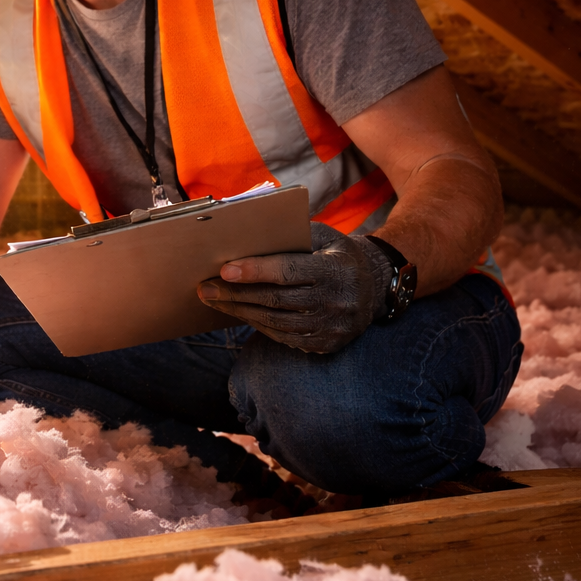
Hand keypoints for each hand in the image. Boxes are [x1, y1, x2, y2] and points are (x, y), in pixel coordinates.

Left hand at [197, 222, 393, 353]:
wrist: (375, 286)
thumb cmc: (337, 253)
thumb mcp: (322, 236)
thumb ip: (289, 237)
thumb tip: (244, 237)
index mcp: (335, 269)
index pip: (289, 271)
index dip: (254, 271)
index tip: (224, 270)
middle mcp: (336, 301)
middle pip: (276, 300)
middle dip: (236, 294)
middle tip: (205, 288)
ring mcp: (333, 327)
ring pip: (276, 323)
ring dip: (240, 312)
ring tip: (214, 301)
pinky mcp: (327, 344)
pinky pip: (285, 338)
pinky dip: (259, 325)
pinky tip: (240, 313)